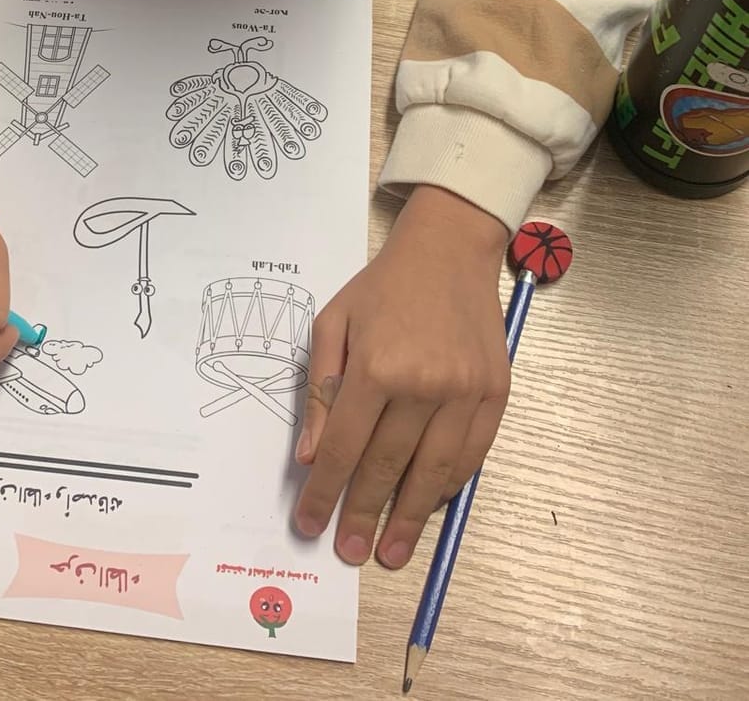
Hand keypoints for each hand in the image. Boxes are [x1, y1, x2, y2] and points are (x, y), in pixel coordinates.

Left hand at [293, 184, 509, 567]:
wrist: (449, 250)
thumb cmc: (382, 287)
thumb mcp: (333, 325)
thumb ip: (321, 391)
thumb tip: (309, 456)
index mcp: (376, 367)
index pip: (343, 447)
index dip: (323, 492)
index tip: (308, 524)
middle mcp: (423, 385)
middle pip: (387, 468)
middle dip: (363, 516)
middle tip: (348, 553)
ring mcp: (465, 392)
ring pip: (433, 473)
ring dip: (410, 519)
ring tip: (392, 553)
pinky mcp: (495, 394)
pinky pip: (471, 455)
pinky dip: (449, 485)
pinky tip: (429, 506)